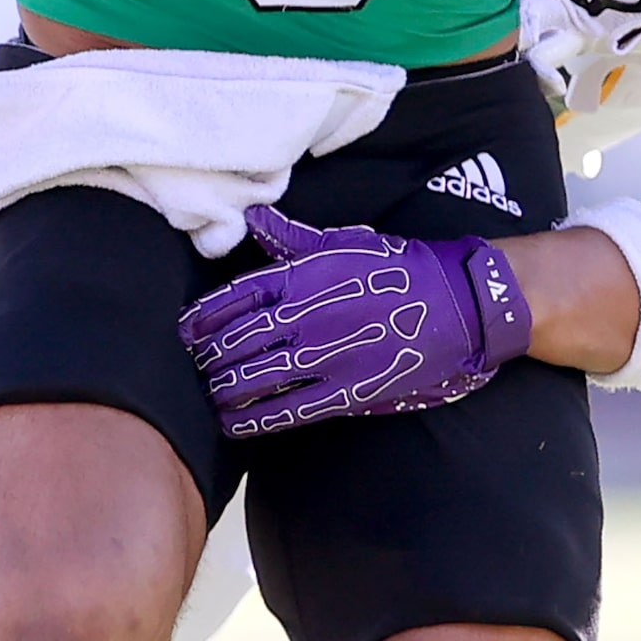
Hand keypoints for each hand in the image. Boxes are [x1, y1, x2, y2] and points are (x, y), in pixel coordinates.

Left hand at [178, 204, 532, 437]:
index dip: (204, 316)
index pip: (236, 296)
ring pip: (254, 376)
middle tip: (191, 366)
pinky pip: (287, 409)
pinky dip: (253, 419)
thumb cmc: (398, 266)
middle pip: (238, 340)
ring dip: (223, 388)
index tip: (185, 329)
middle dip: (208, 356)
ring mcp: (324, 356)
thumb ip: (293, 238)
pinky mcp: (344, 391)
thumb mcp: (345, 242)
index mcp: (303, 275)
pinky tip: (233, 424)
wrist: (455, 303)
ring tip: (208, 395)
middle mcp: (306, 315)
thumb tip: (254, 217)